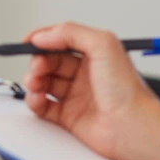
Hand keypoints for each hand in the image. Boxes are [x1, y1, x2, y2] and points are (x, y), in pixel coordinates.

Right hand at [22, 22, 159, 159]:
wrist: (131, 127)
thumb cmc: (127, 90)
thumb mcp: (104, 45)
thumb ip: (71, 33)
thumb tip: (43, 36)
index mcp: (94, 55)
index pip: (62, 41)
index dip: (43, 39)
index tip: (28, 42)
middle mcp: (85, 74)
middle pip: (49, 62)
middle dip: (38, 62)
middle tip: (37, 67)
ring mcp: (76, 96)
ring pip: (43, 83)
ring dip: (33, 80)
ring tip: (36, 83)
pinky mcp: (68, 117)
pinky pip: (43, 106)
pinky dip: (34, 101)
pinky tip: (37, 98)